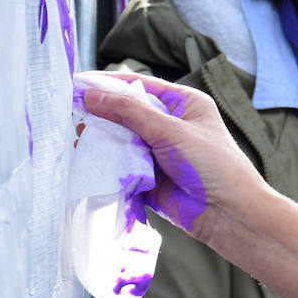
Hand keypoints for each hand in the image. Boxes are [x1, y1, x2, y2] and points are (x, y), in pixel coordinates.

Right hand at [80, 73, 265, 240]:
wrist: (230, 214)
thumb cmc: (213, 165)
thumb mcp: (170, 130)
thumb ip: (129, 112)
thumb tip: (91, 95)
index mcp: (184, 104)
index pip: (139, 85)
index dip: (108, 84)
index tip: (76, 83)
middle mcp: (170, 125)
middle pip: (125, 113)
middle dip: (99, 113)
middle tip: (68, 113)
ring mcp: (159, 153)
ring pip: (120, 140)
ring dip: (100, 140)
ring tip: (74, 137)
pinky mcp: (149, 178)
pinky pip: (121, 166)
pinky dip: (105, 164)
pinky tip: (85, 159)